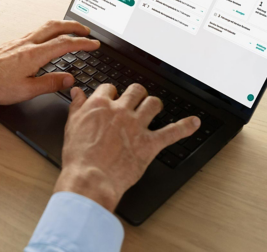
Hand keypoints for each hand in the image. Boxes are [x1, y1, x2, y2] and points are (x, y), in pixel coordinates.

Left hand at [0, 20, 99, 107]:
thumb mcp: (27, 90)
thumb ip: (50, 84)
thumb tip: (69, 79)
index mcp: (34, 54)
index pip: (64, 44)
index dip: (83, 43)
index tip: (94, 44)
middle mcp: (27, 44)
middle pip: (55, 26)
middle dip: (74, 26)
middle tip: (87, 30)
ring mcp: (17, 42)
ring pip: (44, 27)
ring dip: (61, 26)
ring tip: (70, 31)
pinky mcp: (10, 45)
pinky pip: (34, 32)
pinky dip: (47, 31)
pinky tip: (46, 40)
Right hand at [54, 83, 199, 210]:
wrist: (90, 178)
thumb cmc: (79, 157)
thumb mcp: (72, 126)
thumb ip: (77, 107)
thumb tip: (78, 93)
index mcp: (100, 106)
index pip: (109, 88)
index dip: (112, 93)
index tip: (112, 98)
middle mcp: (120, 112)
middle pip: (135, 91)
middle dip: (136, 94)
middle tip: (136, 100)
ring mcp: (137, 126)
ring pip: (153, 104)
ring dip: (154, 105)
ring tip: (154, 108)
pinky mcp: (150, 144)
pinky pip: (173, 132)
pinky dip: (186, 127)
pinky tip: (193, 123)